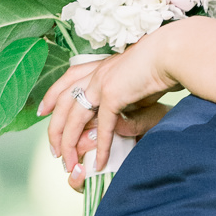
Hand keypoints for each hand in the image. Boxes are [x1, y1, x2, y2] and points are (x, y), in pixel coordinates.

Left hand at [39, 29, 183, 182]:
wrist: (172, 53)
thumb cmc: (164, 64)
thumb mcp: (137, 81)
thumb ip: (125, 96)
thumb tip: (121, 113)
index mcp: (101, 65)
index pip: (67, 79)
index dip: (52, 95)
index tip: (43, 110)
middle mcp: (96, 73)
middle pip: (64, 102)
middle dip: (54, 129)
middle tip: (53, 150)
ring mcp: (102, 82)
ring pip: (74, 118)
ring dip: (69, 143)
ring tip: (69, 162)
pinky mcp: (113, 94)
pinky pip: (102, 127)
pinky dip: (100, 146)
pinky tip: (99, 162)